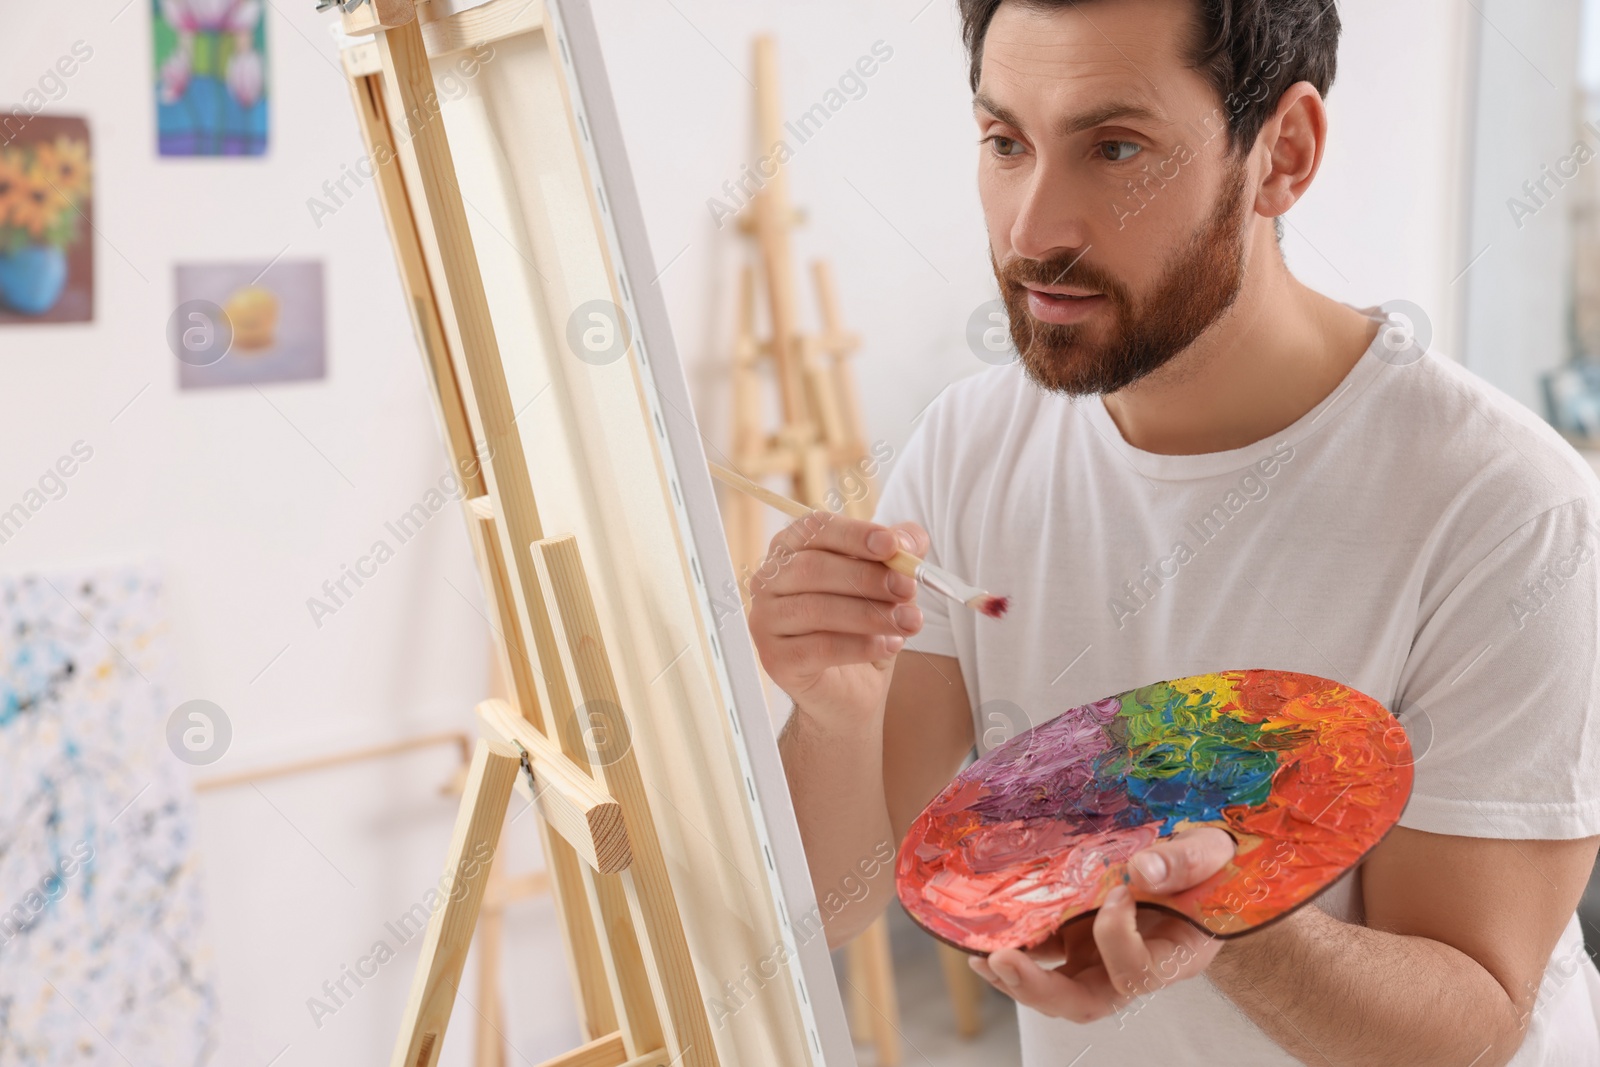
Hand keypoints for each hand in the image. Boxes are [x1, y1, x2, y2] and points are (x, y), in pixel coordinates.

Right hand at [747, 512, 929, 723]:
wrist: (850, 691)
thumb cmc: (862, 626)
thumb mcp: (886, 583)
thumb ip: (898, 553)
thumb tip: (906, 541)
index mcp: (790, 550)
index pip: (815, 529)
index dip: (854, 535)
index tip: (892, 545)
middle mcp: (768, 582)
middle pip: (813, 568)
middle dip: (868, 577)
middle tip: (908, 589)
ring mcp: (765, 621)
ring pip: (816, 609)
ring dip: (870, 614)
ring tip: (909, 622)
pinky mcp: (775, 659)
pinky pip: (819, 648)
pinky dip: (861, 646)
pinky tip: (890, 646)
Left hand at [970, 826, 1235, 1021]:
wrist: (1200, 861)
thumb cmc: (1212, 862)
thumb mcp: (1212, 852)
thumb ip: (1186, 861)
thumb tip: (1141, 870)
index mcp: (1172, 956)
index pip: (1138, 973)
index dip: (1118, 941)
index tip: (1118, 894)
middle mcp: (1129, 967)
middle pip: (1084, 1001)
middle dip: (1040, 990)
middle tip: (1004, 960)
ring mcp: (1097, 955)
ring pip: (1054, 987)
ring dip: (1015, 977)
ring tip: (981, 954)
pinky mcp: (1074, 936)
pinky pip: (1041, 953)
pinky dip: (1014, 946)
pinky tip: (982, 932)